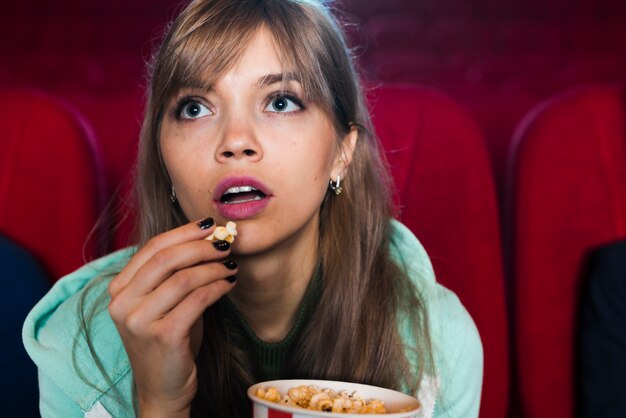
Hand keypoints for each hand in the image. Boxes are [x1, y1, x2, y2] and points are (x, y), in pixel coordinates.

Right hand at [107, 218, 236, 416]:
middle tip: (225, 244)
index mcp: (119, 290)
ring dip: (214, 267)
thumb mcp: (164, 302)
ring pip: (184, 277)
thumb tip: (210, 239)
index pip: (152, 248)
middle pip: (167, 258)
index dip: (184, 233)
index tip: (209, 226)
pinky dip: (217, 287)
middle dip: (201, 247)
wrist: (163, 389)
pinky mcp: (162, 335)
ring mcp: (139, 321)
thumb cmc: (168, 340)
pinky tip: (229, 284)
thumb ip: (175, 273)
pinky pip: (197, 299)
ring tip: (231, 266)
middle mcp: (122, 303)